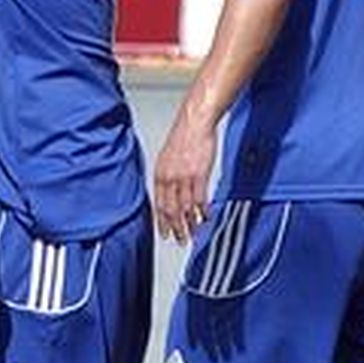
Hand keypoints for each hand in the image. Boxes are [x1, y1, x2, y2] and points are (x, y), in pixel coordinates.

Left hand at [154, 108, 216, 243]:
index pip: (159, 204)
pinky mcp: (199, 175)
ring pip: (185, 208)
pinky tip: (205, 218)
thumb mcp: (168, 158)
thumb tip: (169, 192)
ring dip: (190, 224)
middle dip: (175, 228)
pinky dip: (202, 212)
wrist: (195, 122)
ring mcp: (183, 177)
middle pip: (170, 210)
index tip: (165, 233)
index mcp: (160, 174)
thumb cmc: (184, 138)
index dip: (162, 222)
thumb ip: (167, 176)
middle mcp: (169, 178)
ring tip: (193, 234)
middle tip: (180, 240)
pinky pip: (200, 199)